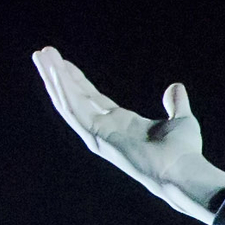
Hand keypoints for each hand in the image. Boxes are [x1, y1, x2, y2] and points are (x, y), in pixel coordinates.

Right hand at [33, 46, 224, 220]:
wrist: (183, 170)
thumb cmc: (183, 153)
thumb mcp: (181, 120)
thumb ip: (175, 104)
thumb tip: (175, 88)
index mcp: (121, 124)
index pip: (91, 98)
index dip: (76, 80)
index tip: (62, 61)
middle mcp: (106, 129)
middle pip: (75, 97)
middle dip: (58, 75)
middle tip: (42, 53)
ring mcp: (100, 135)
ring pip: (68, 103)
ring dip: (54, 79)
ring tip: (41, 56)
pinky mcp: (98, 138)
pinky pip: (75, 112)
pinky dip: (63, 92)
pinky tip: (54, 74)